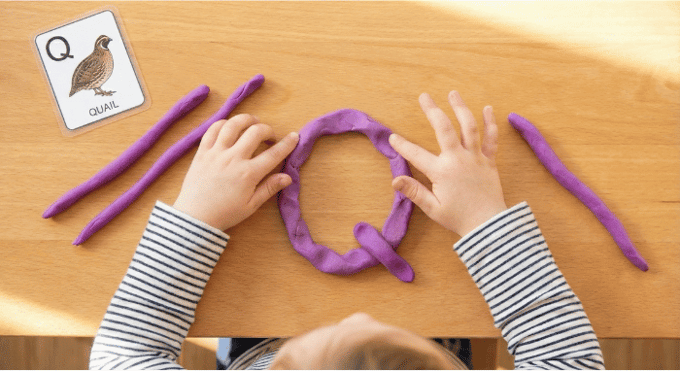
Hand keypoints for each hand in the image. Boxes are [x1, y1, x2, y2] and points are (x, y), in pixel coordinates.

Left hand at [173, 114, 298, 230]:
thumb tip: (287, 177)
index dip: (287, 143)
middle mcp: (233, 158)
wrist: (195, 217)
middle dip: (267, 130)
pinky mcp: (202, 151)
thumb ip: (269, 188)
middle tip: (269, 137)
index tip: (294, 136)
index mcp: (248, 173)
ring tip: (252, 123)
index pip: (273, 154)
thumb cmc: (225, 213)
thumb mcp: (251, 205)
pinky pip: (213, 129)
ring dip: (246, 120)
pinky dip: (224, 124)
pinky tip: (230, 127)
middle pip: (255, 132)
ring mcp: (216, 153)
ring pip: (233, 125)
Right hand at [389, 91, 507, 236]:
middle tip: (424, 96)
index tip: (392, 137)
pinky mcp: (489, 161)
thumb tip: (395, 180)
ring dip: (460, 108)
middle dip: (432, 111)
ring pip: (468, 127)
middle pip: (444, 128)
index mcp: (442, 172)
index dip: (402, 146)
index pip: (416, 155)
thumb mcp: (432, 208)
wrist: (489, 225)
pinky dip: (490, 122)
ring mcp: (475, 158)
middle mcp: (458, 159)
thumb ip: (414, 191)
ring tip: (453, 93)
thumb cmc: (459, 218)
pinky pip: (491, 138)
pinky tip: (487, 108)